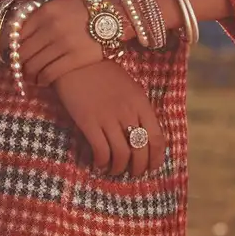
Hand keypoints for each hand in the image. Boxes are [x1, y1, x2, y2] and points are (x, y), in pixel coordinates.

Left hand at [15, 0, 108, 88]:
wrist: (113, 18)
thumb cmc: (83, 13)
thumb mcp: (59, 7)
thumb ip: (39, 17)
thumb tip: (16, 35)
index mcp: (46, 12)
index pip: (18, 34)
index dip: (12, 49)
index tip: (12, 56)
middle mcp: (52, 27)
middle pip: (24, 52)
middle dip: (18, 65)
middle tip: (19, 70)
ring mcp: (64, 43)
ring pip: (34, 65)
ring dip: (29, 75)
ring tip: (30, 78)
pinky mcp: (75, 58)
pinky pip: (49, 73)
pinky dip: (42, 80)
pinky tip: (42, 82)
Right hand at [51, 60, 162, 177]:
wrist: (77, 61)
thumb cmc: (103, 74)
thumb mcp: (129, 89)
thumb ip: (137, 110)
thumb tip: (139, 135)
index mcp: (141, 104)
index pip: (156, 138)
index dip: (156, 158)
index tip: (152, 167)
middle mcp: (128, 113)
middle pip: (140, 150)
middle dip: (138, 167)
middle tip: (133, 174)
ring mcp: (108, 118)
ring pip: (121, 154)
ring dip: (119, 168)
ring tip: (114, 170)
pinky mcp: (89, 122)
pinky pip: (101, 150)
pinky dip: (102, 162)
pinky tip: (99, 163)